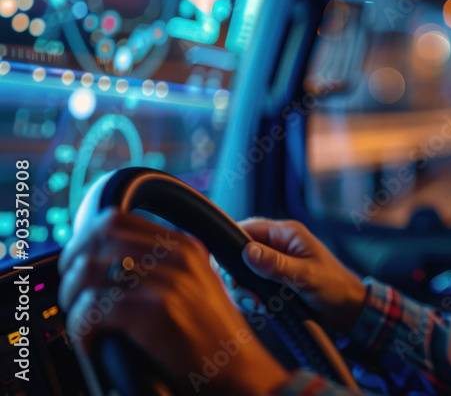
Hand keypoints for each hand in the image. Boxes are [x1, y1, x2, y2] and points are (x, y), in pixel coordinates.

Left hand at [58, 211, 290, 395]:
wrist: (240, 368)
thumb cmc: (213, 336)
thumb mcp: (195, 284)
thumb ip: (161, 267)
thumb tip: (108, 263)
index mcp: (185, 245)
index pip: (117, 219)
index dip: (85, 240)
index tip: (76, 264)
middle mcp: (178, 256)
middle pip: (99, 238)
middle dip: (73, 268)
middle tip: (73, 295)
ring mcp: (169, 281)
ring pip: (89, 272)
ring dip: (74, 300)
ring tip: (83, 323)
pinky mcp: (157, 311)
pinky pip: (95, 309)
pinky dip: (83, 329)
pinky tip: (94, 343)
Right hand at [227, 218, 366, 333]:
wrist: (348, 309)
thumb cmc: (335, 286)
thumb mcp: (306, 276)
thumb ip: (276, 264)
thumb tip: (246, 251)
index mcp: (286, 234)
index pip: (246, 229)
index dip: (230, 246)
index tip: (228, 271)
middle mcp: (276, 246)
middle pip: (238, 253)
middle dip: (236, 276)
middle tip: (248, 297)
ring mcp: (273, 264)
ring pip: (241, 273)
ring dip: (243, 291)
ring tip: (258, 306)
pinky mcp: (272, 282)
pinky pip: (250, 287)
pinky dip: (251, 299)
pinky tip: (263, 310)